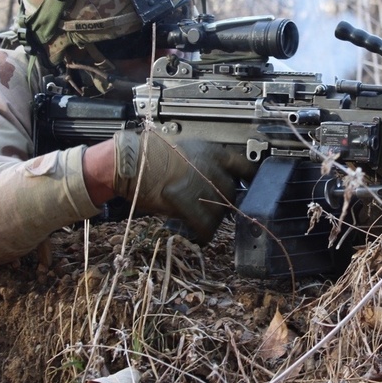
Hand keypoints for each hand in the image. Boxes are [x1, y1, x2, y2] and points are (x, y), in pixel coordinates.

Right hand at [112, 129, 256, 242]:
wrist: (132, 163)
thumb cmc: (150, 154)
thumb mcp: (185, 148)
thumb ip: (204, 161)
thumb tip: (211, 175)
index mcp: (213, 152)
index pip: (246, 167)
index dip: (248, 179)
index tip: (249, 186)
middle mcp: (213, 169)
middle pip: (232, 192)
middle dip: (224, 203)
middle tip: (211, 208)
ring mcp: (204, 188)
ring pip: (220, 211)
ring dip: (213, 219)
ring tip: (200, 221)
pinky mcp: (191, 206)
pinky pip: (206, 226)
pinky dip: (203, 233)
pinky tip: (199, 235)